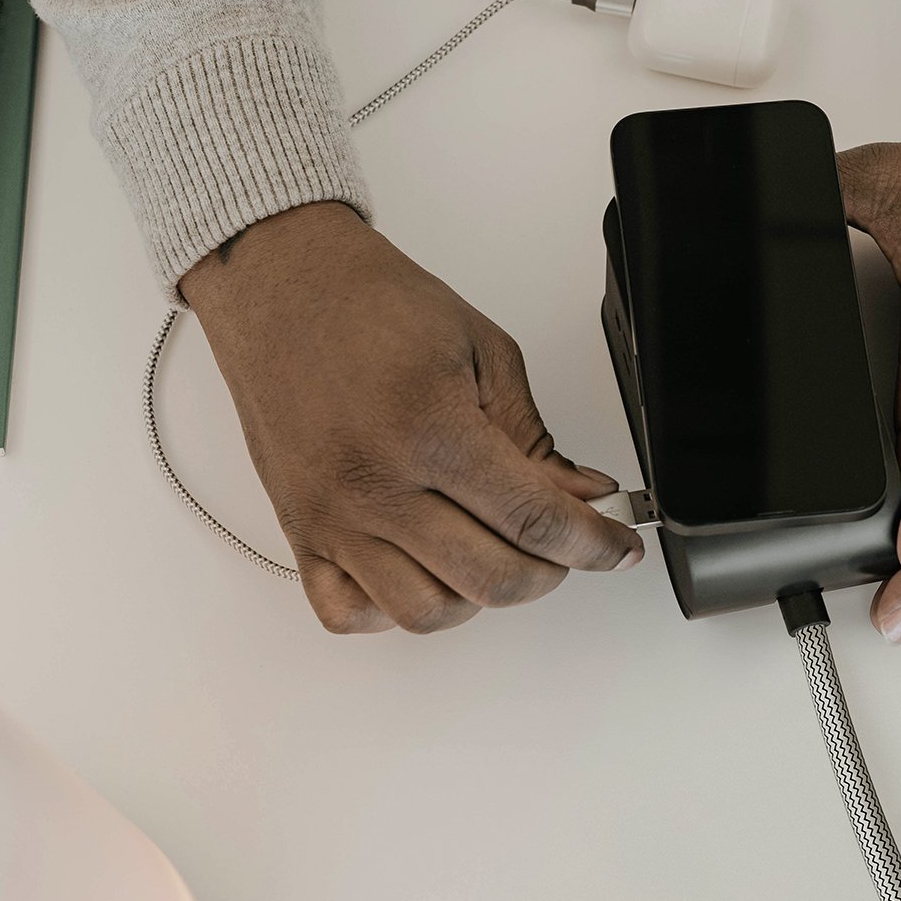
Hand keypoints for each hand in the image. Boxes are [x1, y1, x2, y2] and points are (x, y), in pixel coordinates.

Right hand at [180, 202, 642, 633]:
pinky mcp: (299, 532)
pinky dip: (396, 610)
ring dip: (479, 596)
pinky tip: (424, 570)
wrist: (283, 286)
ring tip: (495, 552)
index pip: (534, 521)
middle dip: (550, 571)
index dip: (594, 543)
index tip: (618, 545)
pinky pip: (349, 614)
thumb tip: (584, 496)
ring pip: (426, 613)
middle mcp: (374, 485)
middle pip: (491, 579)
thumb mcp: (483, 353)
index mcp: (429, 430)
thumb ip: (535, 437)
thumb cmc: (375, 306)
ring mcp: (331, 518)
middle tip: (564, 542)